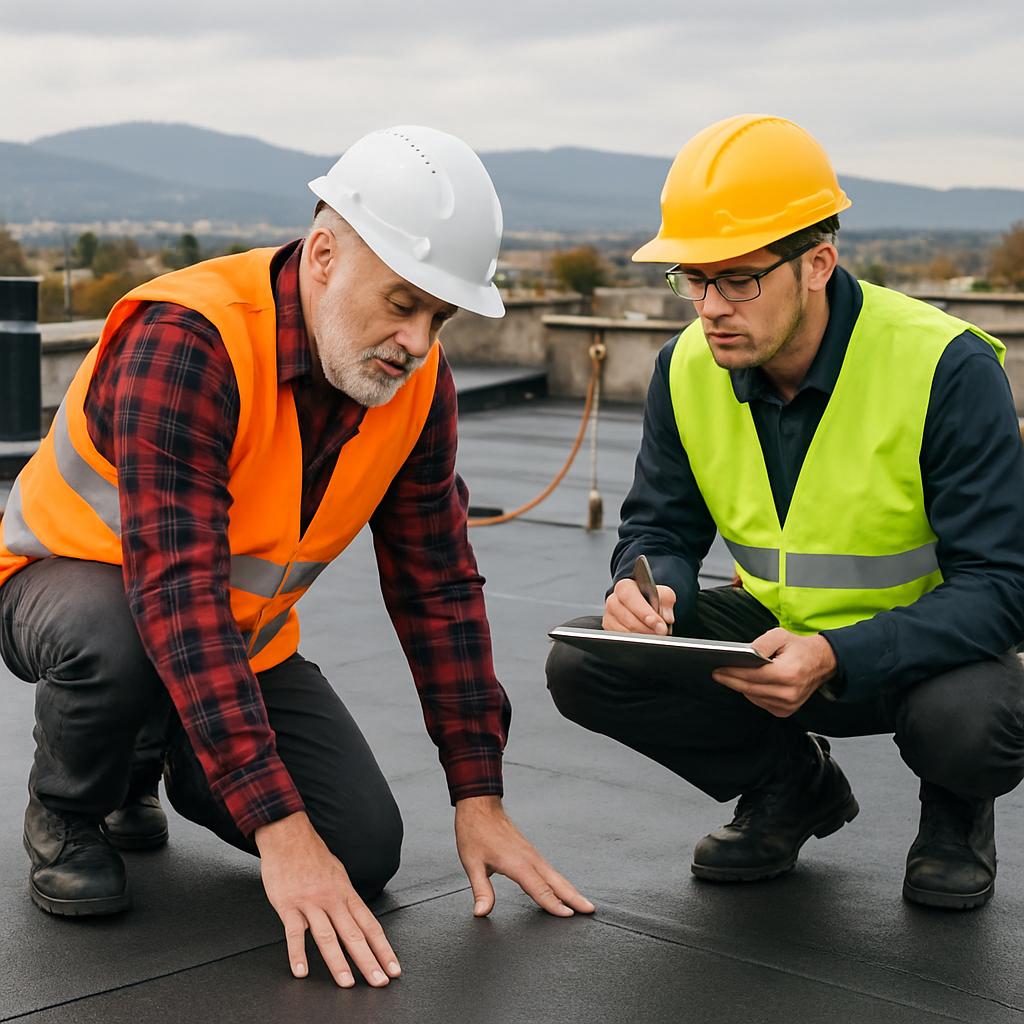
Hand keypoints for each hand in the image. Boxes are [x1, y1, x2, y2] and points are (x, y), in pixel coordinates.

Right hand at [255, 811, 400, 988]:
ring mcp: (311, 903)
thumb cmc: (313, 856)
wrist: (289, 836)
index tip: (393, 968)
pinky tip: (301, 971)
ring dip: (338, 962)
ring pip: (327, 937)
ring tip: (347, 983)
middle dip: (369, 961)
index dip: (383, 948)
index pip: (370, 925)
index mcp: (347, 894)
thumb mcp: (339, 874)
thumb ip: (346, 898)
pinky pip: (294, 933)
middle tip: (380, 982)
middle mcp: (333, 900)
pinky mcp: (289, 905)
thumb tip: (356, 915)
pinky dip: (297, 953)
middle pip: (354, 935)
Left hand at [454, 796, 594, 917]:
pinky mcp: (530, 852)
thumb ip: (481, 890)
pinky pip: (549, 870)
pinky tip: (562, 888)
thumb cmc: (475, 832)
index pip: (540, 888)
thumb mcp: (472, 863)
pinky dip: (560, 881)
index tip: (570, 916)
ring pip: (555, 875)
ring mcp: (531, 854)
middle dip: (574, 897)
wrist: (480, 806)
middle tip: (591, 909)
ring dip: (570, 889)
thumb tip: (481, 912)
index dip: (554, 904)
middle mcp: (529, 858)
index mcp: (517, 863)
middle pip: (556, 882)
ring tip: (583, 903)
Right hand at [603, 578, 675, 634]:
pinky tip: (645, 635)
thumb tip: (666, 617)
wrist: (645, 606)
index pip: (629, 597)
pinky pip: (623, 640)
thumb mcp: (664, 594)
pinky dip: (636, 641)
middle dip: (647, 627)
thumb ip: (667, 601)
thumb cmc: (652, 598)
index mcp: (624, 587)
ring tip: (654, 633)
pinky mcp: (609, 629)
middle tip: (661, 631)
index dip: (643, 611)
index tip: (656, 621)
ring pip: (625, 632)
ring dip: (643, 635)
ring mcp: (609, 616)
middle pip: (627, 618)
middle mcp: (613, 601)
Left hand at [712, 628, 836, 717]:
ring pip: (754, 697)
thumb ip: (761, 643)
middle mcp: (789, 692)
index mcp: (788, 673)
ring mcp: (788, 704)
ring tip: (729, 676)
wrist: (822, 662)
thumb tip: (745, 654)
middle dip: (731, 680)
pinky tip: (747, 684)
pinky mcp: (786, 711)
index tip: (719, 668)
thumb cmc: (800, 648)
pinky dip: (752, 694)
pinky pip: (761, 703)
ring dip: (741, 687)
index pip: (753, 675)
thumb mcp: (780, 635)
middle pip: (750, 688)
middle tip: (718, 673)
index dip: (733, 672)